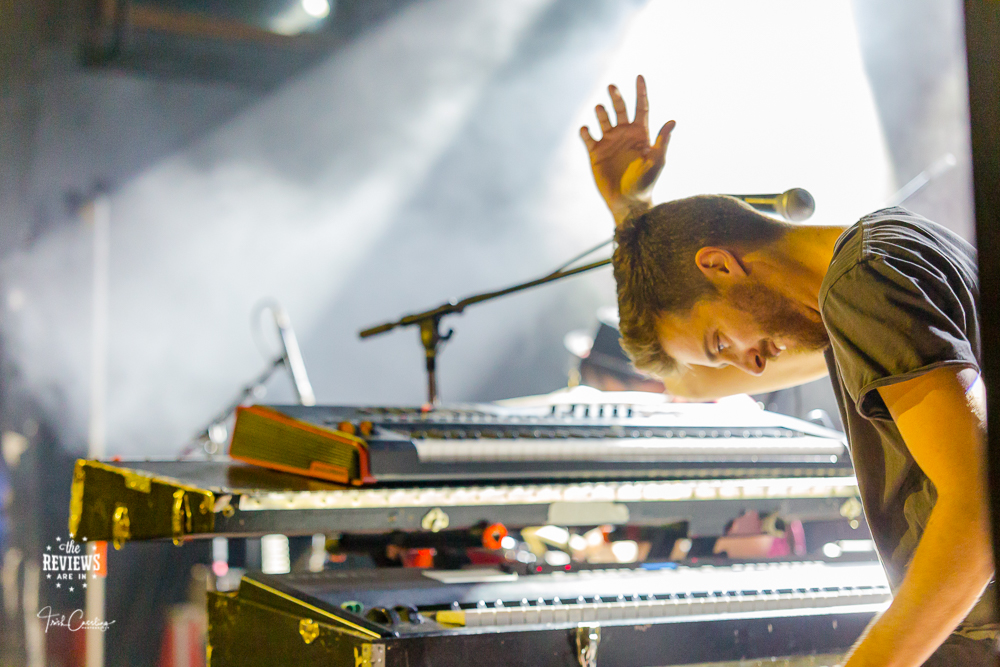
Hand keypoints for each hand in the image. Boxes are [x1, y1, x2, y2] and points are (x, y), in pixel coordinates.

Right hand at [580, 75, 674, 225]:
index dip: (641, 91)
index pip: (641, 107)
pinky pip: (587, 136)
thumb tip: (673, 120)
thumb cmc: (645, 183)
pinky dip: (585, 130)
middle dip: (616, 96)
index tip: (640, 76)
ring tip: (600, 110)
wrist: (627, 202)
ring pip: (603, 119)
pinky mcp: (595, 153)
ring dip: (601, 112)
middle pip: (620, 108)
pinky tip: (586, 129)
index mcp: (640, 134)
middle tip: (612, 87)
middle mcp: (624, 135)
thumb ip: (663, 140)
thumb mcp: (657, 161)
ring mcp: (609, 142)